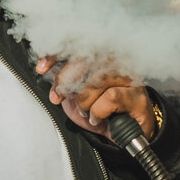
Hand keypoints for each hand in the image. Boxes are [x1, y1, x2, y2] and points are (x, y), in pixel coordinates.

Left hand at [36, 57, 156, 139]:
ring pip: (97, 80)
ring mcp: (129, 76)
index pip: (78, 45)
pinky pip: (111, 97)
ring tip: (86, 112)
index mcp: (101, 56)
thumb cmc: (101, 111)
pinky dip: (98, 111)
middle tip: (57, 97)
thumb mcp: (76, 94)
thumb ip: (65, 80)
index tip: (41, 68)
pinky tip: (98, 118)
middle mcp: (118, 60)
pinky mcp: (137, 94)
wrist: (126, 135)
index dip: (56, 53)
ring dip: (84, 101)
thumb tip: (46, 68)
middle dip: (65, 79)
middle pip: (86, 58)